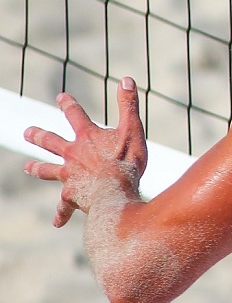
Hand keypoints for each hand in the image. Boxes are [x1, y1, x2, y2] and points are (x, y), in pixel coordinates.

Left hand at [24, 78, 146, 227]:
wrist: (114, 192)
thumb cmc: (126, 161)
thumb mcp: (132, 129)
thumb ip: (128, 105)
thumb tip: (126, 79)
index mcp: (87, 137)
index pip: (75, 115)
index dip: (68, 105)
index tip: (61, 97)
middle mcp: (72, 154)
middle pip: (51, 142)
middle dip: (39, 136)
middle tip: (27, 132)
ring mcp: (69, 175)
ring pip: (48, 171)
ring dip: (38, 168)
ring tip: (28, 167)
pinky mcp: (71, 195)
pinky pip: (64, 207)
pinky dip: (61, 214)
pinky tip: (57, 223)